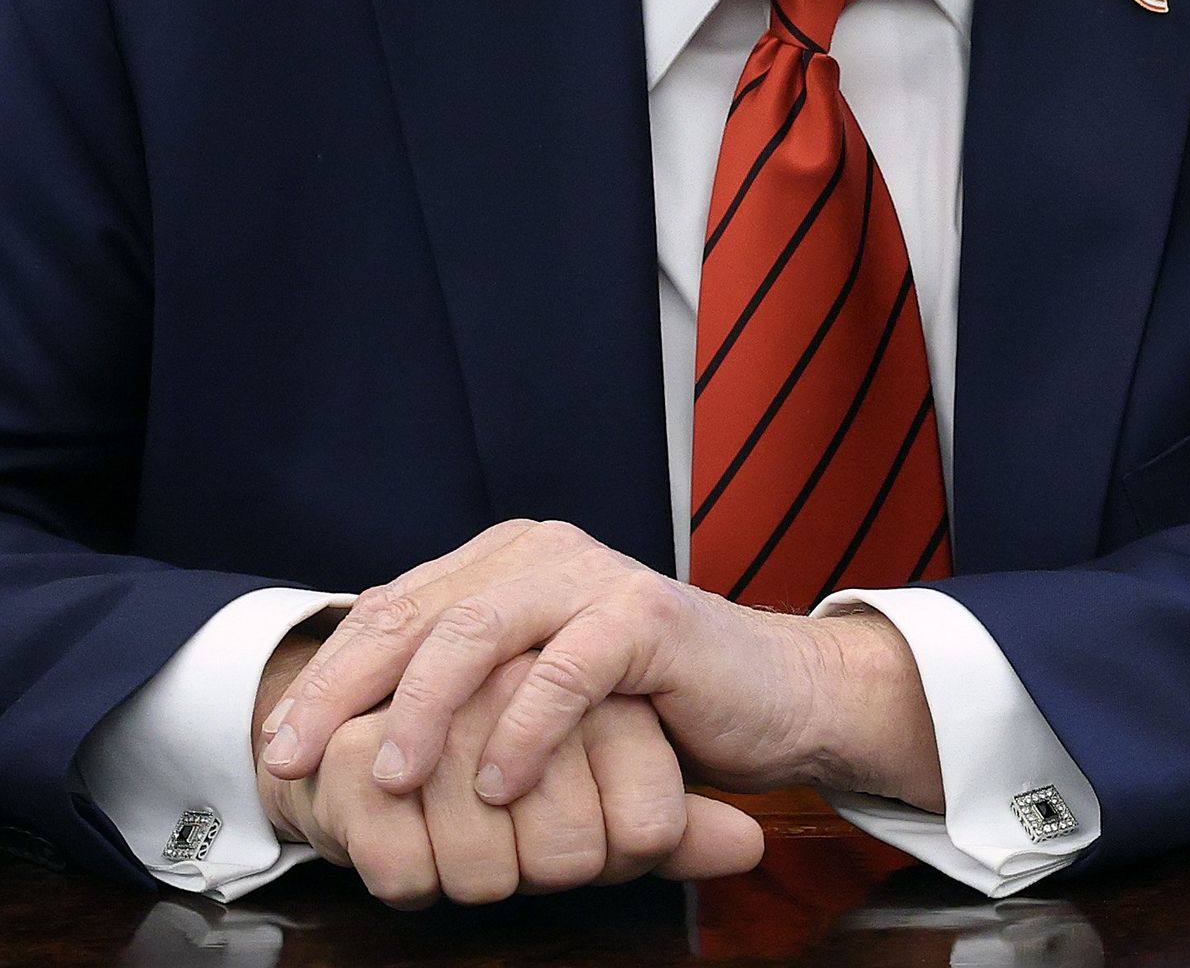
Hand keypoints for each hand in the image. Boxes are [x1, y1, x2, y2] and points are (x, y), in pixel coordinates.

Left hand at [260, 522, 942, 815]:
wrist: (767, 692)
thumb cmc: (641, 705)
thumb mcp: (534, 693)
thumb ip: (465, 689)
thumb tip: (348, 737)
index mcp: (503, 561)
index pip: (393, 610)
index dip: (329, 677)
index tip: (277, 750)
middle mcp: (538, 552)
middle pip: (418, 615)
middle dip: (347, 692)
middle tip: (298, 762)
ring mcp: (592, 576)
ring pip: (480, 630)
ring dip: (425, 710)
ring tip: (393, 778)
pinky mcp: (645, 614)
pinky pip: (568, 669)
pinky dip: (524, 729)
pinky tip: (498, 783)